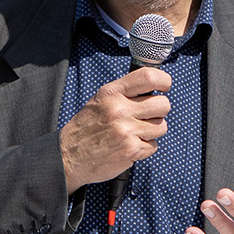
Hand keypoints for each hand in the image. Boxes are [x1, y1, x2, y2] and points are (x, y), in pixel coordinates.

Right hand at [61, 66, 171, 192]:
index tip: (164, 87)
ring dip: (151, 131)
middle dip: (159, 111)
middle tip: (146, 117)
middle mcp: (119, 109)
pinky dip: (144, 148)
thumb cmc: (87, 128)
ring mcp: (126, 130)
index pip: (149, 77)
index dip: (164, 81)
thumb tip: (154, 87)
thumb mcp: (100, 101)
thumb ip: (125, 92)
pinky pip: (153, 145)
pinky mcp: (131, 150)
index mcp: (112, 93)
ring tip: (134, 133)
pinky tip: (129, 146)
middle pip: (163, 104)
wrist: (69, 156)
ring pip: (161, 126)